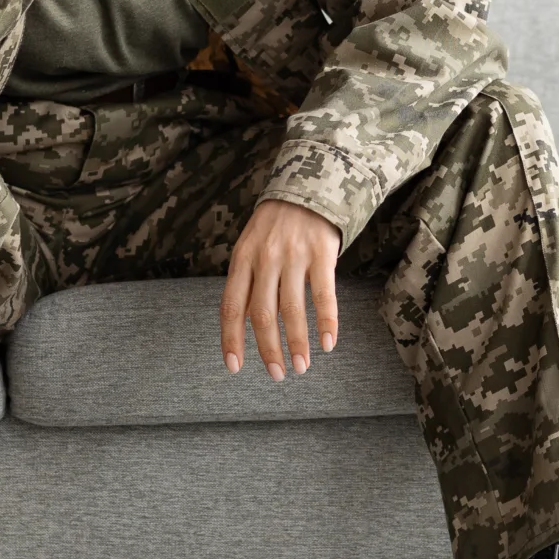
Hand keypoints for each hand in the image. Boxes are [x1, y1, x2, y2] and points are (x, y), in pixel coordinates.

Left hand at [220, 199, 341, 380]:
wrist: (308, 184)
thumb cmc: (276, 224)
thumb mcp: (251, 245)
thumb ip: (247, 279)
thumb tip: (243, 325)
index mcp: (242, 259)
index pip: (232, 306)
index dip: (231, 339)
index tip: (235, 367)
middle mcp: (264, 259)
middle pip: (262, 314)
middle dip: (269, 349)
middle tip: (278, 374)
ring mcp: (293, 256)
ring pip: (292, 309)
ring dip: (297, 343)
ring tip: (302, 367)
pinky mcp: (321, 253)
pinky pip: (323, 295)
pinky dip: (326, 322)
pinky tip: (328, 344)